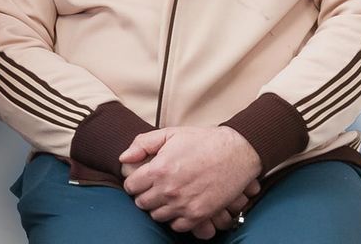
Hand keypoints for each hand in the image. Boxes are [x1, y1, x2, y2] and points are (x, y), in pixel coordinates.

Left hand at [120, 126, 260, 236]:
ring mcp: (184, 205)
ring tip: (167, 196)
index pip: (130, 187)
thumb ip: (143, 144)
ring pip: (157, 216)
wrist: (237, 152)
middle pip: (142, 203)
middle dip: (145, 195)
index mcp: (158, 170)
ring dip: (159, 207)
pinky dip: (175, 218)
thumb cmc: (203, 141)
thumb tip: (124, 158)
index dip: (134, 182)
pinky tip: (180, 206)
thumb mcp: (170, 134)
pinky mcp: (199, 215)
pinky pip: (177, 226)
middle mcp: (168, 190)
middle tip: (154, 188)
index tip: (141, 179)